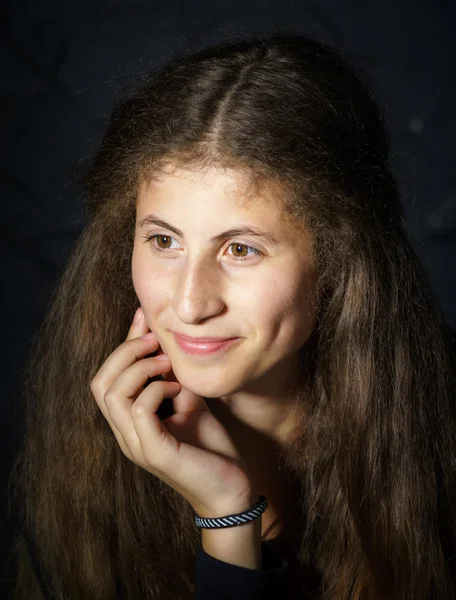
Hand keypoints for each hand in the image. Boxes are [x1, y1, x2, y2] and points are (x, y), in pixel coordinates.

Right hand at [90, 307, 256, 517]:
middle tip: (154, 340)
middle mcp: (125, 433)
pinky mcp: (155, 452)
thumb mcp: (188, 400)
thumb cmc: (210, 446)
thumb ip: (172, 377)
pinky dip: (155, 389)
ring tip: (166, 363)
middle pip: (99, 382)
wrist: (231, 489)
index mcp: (129, 420)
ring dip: (139, 368)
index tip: (144, 318)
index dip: (124, 344)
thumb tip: (164, 342)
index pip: (107, 377)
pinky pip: (139, 411)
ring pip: (111, 394)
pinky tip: (176, 387)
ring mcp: (137, 444)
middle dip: (124, 352)